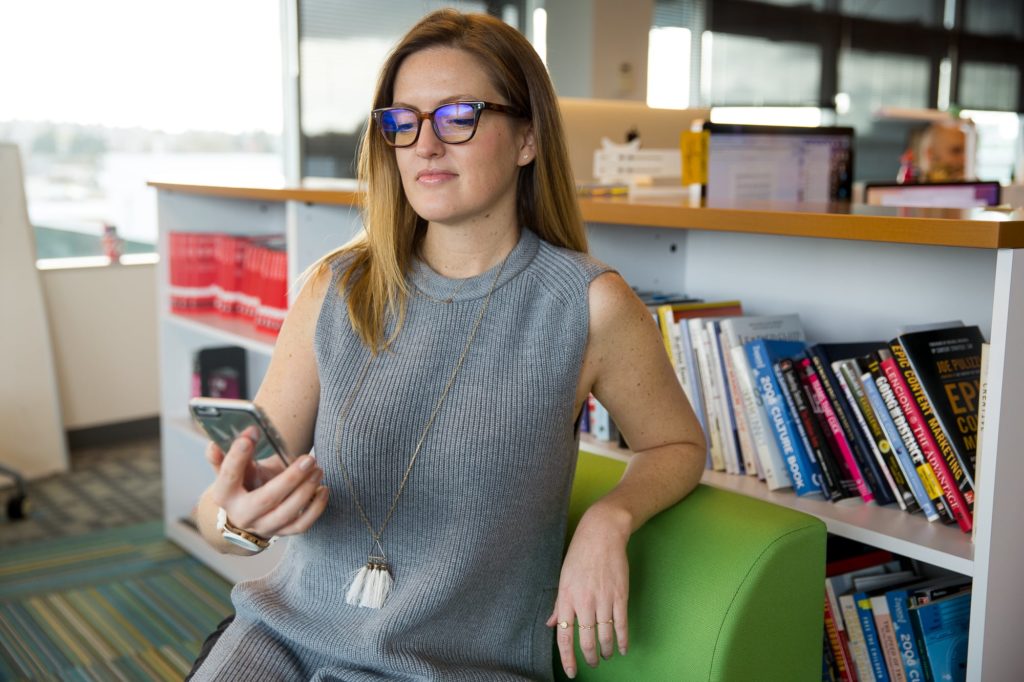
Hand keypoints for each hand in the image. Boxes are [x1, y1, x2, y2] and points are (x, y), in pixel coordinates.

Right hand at [206, 427, 328, 539]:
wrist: (246, 516)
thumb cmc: (242, 484)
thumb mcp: (231, 470)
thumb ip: (225, 457)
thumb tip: (215, 443)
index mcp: (224, 495)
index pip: (229, 476)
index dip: (238, 455)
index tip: (253, 431)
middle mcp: (242, 515)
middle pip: (266, 499)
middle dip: (290, 478)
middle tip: (308, 459)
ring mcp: (262, 527)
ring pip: (287, 513)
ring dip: (306, 490)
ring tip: (317, 469)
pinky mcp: (281, 533)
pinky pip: (301, 525)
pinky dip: (316, 508)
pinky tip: (323, 489)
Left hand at [546, 505, 630, 678]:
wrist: (602, 534)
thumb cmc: (579, 554)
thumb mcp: (563, 578)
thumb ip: (559, 604)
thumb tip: (552, 624)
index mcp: (567, 598)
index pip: (565, 636)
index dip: (568, 658)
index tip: (571, 671)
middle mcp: (584, 602)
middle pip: (587, 640)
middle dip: (590, 657)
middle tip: (592, 663)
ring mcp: (604, 599)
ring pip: (605, 635)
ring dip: (606, 650)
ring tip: (606, 656)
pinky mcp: (620, 595)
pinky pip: (621, 624)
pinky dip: (622, 640)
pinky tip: (622, 648)